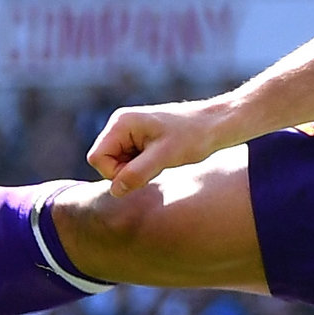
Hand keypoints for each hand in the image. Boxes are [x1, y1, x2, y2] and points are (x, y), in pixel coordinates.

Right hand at [86, 99, 230, 195]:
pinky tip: (162, 160)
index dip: (115, 173)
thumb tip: (115, 190)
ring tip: (162, 162)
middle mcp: (120, 125)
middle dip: (126, 172)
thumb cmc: (194, 135)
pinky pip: (129, 161)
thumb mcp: (165, 156)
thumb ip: (137, 173)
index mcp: (121, 123)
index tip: (143, 173)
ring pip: (117, 164)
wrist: (216, 124)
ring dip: (136, 171)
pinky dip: (143, 167)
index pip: (97, 158)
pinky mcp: (138, 139)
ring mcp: (128, 132)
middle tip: (156, 168)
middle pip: (104, 162)